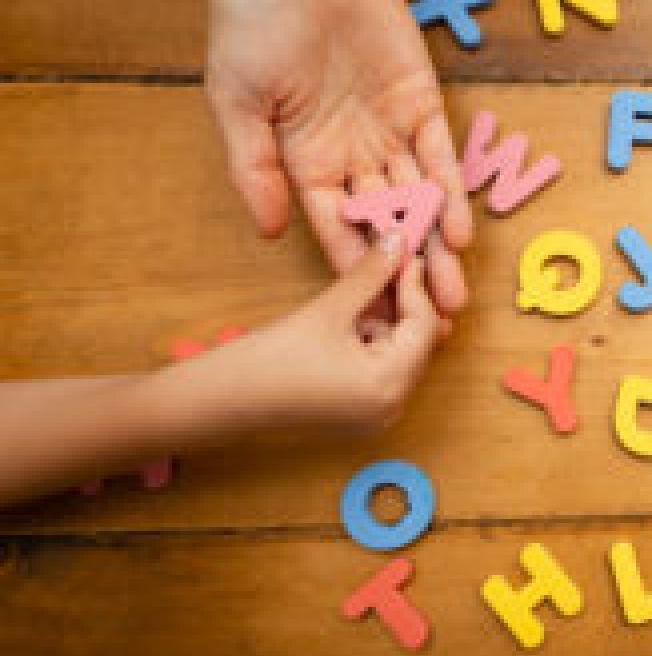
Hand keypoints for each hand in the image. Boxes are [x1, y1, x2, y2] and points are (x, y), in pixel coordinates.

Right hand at [178, 232, 440, 434]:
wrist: (222, 399)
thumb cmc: (269, 360)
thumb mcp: (328, 309)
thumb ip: (369, 275)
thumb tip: (398, 242)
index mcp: (388, 386)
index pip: (424, 327)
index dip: (416, 285)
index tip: (408, 251)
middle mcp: (392, 407)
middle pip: (418, 343)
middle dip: (404, 302)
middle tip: (391, 262)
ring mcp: (377, 414)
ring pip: (400, 353)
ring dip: (387, 319)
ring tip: (364, 287)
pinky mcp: (360, 412)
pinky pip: (382, 368)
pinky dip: (373, 339)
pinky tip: (351, 316)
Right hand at [206, 0, 469, 313]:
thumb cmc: (254, 23)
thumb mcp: (236, 102)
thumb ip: (254, 169)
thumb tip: (266, 233)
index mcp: (305, 163)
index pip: (337, 229)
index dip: (356, 271)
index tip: (374, 318)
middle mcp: (352, 156)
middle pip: (387, 225)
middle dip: (407, 272)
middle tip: (430, 322)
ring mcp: (389, 132)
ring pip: (419, 200)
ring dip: (437, 246)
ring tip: (452, 294)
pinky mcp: (421, 103)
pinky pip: (440, 156)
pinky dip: (451, 193)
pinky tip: (460, 234)